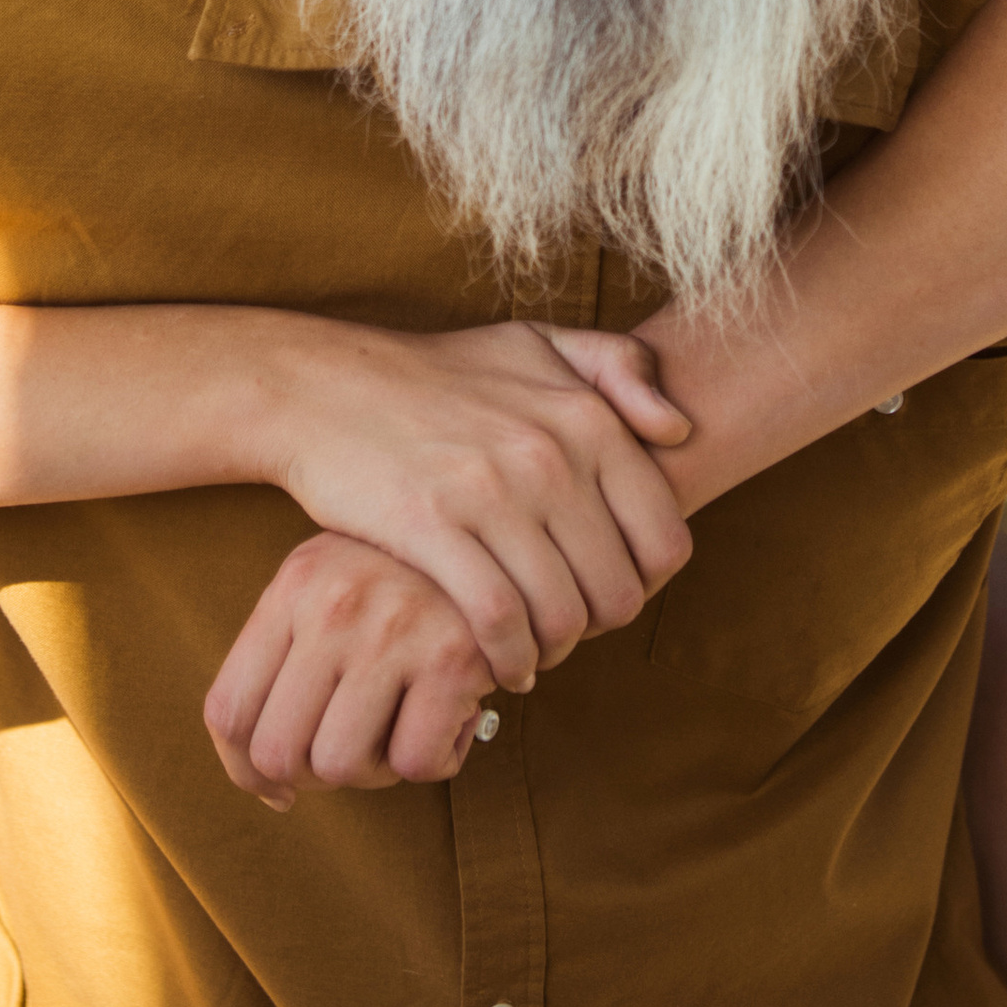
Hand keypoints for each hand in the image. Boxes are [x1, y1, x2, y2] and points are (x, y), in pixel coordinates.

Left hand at [205, 530, 497, 805]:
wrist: (509, 537)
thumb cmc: (413, 582)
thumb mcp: (335, 588)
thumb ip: (289, 664)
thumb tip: (267, 786)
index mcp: (294, 585)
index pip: (228, 712)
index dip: (246, 770)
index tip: (281, 786)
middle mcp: (333, 603)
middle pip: (277, 752)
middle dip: (314, 775)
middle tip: (358, 750)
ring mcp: (390, 629)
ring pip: (342, 767)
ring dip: (377, 770)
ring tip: (407, 724)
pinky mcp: (451, 658)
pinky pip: (416, 765)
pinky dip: (436, 759)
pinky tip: (453, 717)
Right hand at [264, 316, 693, 691]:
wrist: (327, 386)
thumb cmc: (440, 373)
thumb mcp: (536, 343)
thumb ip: (620, 369)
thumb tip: (678, 430)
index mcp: (586, 416)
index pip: (665, 540)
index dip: (645, 585)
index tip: (605, 589)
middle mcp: (548, 453)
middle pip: (617, 592)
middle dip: (596, 627)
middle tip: (565, 630)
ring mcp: (490, 490)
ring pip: (561, 615)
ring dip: (552, 652)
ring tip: (533, 652)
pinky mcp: (431, 526)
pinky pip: (497, 621)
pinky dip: (507, 659)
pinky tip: (498, 663)